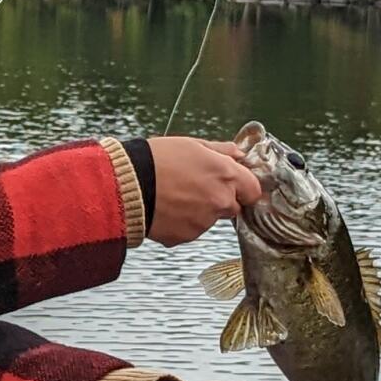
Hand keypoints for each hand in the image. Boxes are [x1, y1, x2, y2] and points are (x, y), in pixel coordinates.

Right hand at [146, 137, 261, 246]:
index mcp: (226, 175)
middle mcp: (220, 201)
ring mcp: (205, 221)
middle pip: (233, 207)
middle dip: (220, 199)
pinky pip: (190, 230)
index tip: (233, 184)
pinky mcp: (187, 236)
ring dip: (199, 211)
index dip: (244, 187)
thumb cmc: (156, 160)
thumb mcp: (191, 144)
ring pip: (210, 219)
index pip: (253, 190)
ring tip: (174, 196)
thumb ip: (220, 151)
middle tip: (195, 188)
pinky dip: (182, 223)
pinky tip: (166, 209)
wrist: (127, 185)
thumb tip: (237, 154)